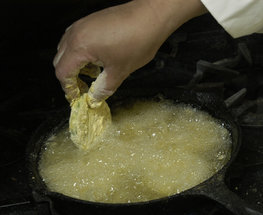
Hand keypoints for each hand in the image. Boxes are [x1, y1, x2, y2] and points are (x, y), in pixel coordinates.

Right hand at [54, 0, 205, 105]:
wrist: (151, 17)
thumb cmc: (138, 39)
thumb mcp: (120, 71)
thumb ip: (104, 87)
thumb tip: (96, 97)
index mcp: (80, 46)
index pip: (62, 72)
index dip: (69, 89)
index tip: (77, 98)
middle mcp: (76, 33)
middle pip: (60, 60)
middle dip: (70, 77)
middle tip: (83, 90)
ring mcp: (82, 25)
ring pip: (67, 49)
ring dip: (75, 64)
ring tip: (92, 75)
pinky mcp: (91, 21)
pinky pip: (77, 39)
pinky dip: (81, 52)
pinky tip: (97, 60)